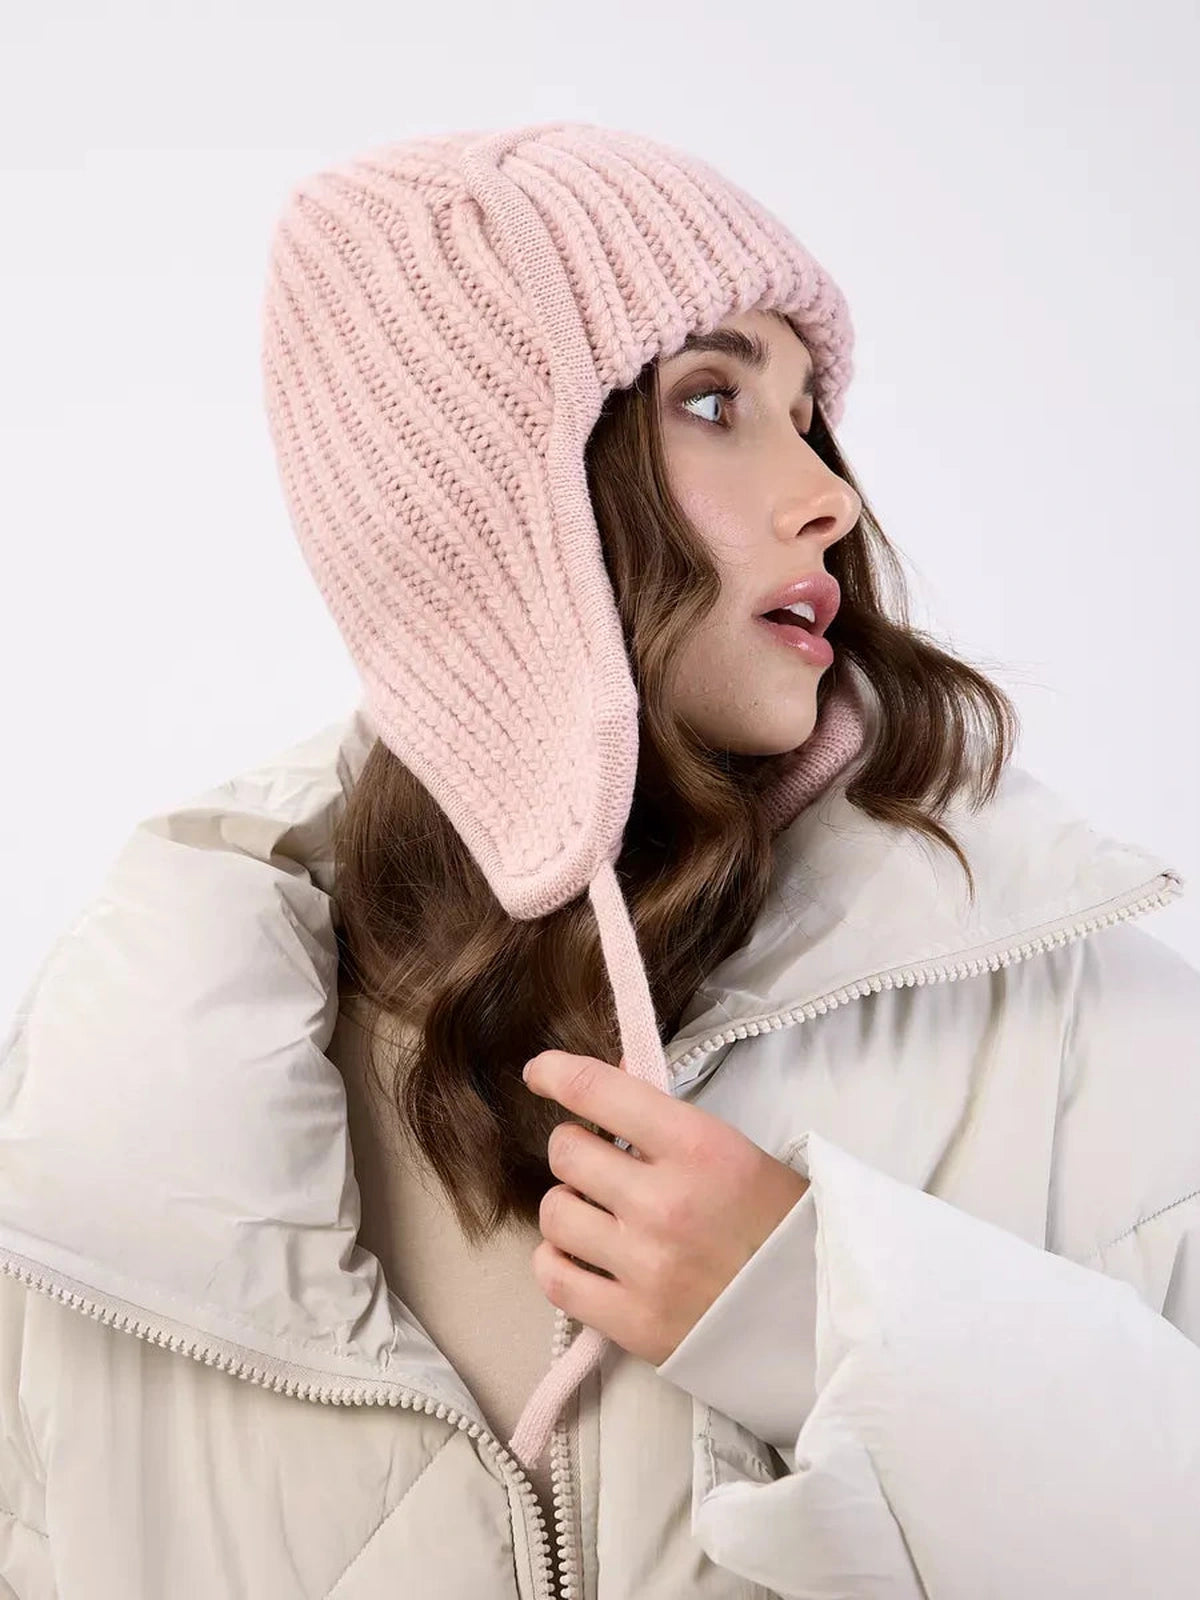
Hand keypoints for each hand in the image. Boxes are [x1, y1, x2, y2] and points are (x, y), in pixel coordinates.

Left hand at [523, 1049, 809, 1365]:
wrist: (819, 1319)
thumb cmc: (782, 1226)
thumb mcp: (738, 1152)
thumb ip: (669, 1119)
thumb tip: (613, 1074)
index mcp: (700, 1148)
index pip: (598, 1092)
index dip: (556, 1074)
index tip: (540, 1072)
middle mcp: (665, 1203)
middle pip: (567, 1152)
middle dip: (578, 1150)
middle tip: (600, 1164)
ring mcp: (645, 1266)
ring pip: (554, 1213)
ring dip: (569, 1207)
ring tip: (599, 1216)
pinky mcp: (632, 1323)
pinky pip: (554, 1278)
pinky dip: (558, 1262)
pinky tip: (581, 1257)